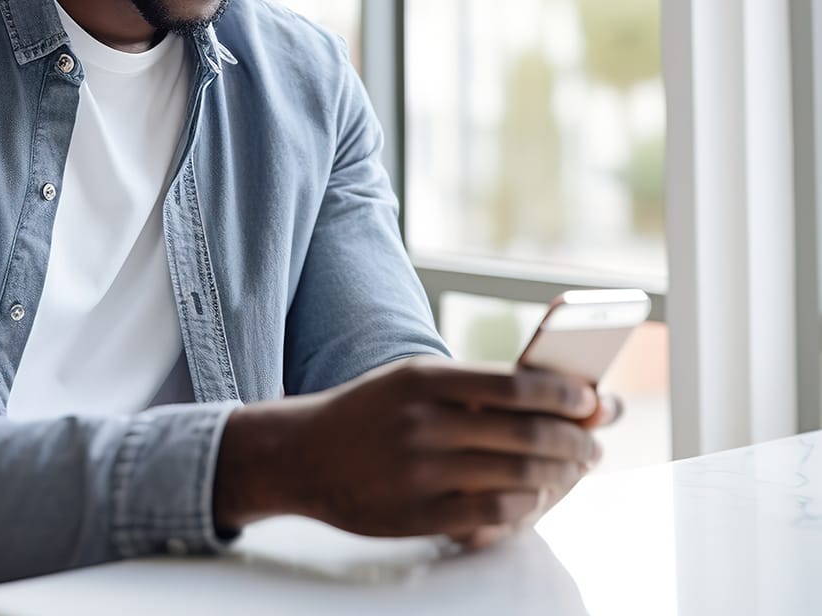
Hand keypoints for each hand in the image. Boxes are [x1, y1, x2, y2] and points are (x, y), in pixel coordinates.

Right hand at [213, 357, 616, 546]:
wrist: (300, 454)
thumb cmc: (367, 414)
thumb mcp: (409, 382)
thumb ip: (473, 390)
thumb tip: (551, 399)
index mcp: (424, 379)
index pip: (516, 384)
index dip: (566, 395)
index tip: (595, 401)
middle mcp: (423, 423)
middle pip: (527, 434)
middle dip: (575, 441)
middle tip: (594, 445)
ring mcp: (419, 472)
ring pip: (517, 476)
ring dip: (560, 477)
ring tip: (571, 472)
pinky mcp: (416, 515)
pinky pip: (492, 514)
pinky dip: (525, 508)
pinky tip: (533, 500)